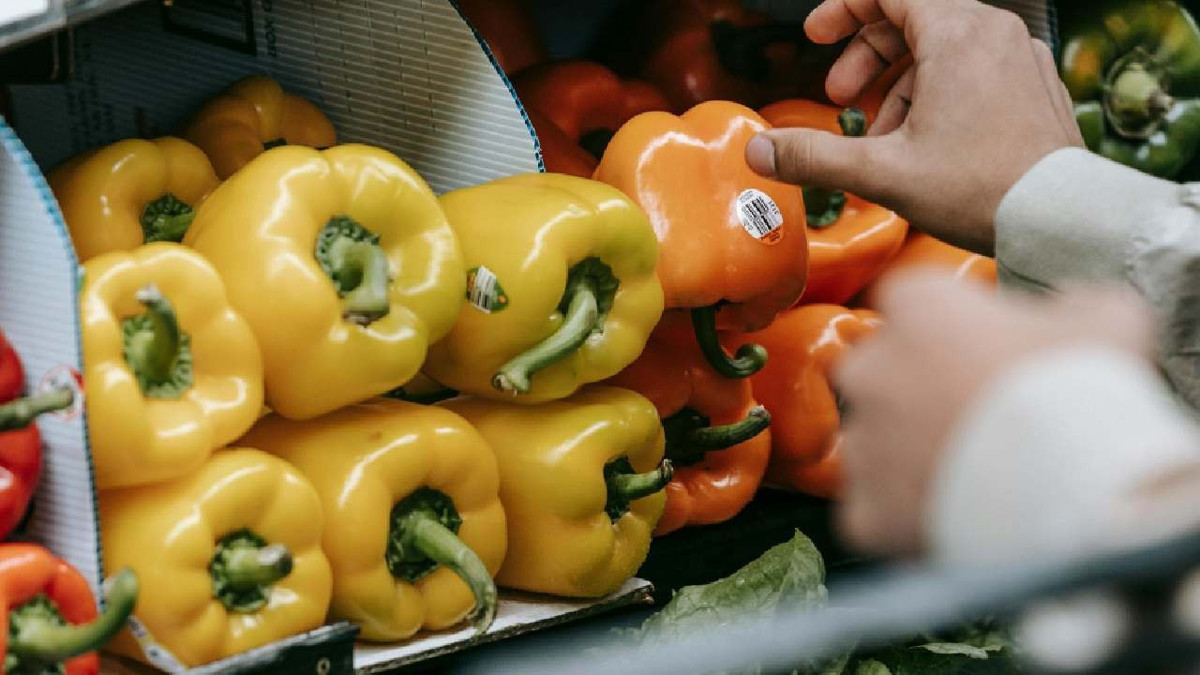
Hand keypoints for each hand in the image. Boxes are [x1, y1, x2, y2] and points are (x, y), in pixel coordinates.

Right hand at [745, 0, 1083, 253]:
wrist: (1063, 220)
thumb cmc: (980, 190)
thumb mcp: (882, 173)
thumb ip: (814, 157)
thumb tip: (758, 152)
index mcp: (957, 34)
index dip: (843, 11)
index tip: (815, 36)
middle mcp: (994, 33)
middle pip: (913, 19)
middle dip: (866, 57)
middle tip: (838, 99)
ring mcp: (1021, 58)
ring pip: (944, 48)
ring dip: (899, 84)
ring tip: (880, 134)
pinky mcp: (1035, 87)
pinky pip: (975, 70)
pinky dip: (938, 93)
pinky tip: (924, 143)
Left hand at [834, 271, 1154, 555]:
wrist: (1072, 489)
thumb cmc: (1082, 389)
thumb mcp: (1106, 318)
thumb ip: (1075, 304)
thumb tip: (1069, 309)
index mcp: (917, 307)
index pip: (912, 300)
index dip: (948, 325)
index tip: (984, 349)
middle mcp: (871, 367)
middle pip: (881, 370)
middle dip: (916, 388)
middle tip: (976, 417)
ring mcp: (863, 440)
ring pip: (872, 441)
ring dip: (906, 453)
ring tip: (969, 474)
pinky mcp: (865, 507)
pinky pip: (872, 507)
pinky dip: (900, 513)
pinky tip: (947, 515)